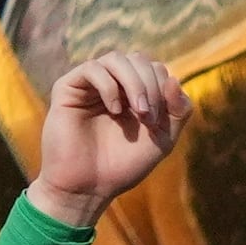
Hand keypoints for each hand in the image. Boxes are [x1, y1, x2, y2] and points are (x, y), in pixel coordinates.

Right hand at [27, 51, 185, 222]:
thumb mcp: (163, 139)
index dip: (164, 89)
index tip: (160, 121)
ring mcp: (91, 85)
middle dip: (152, 87)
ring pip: (117, 59)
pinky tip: (114, 110)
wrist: (89, 185)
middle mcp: (114, 86)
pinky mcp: (68, 88)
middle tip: (149, 118)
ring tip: (139, 112)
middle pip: (139, 60)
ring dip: (135, 83)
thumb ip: (177, 111)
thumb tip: (174, 78)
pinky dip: (110, 86)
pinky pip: (92, 68)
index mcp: (136, 95)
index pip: (156, 70)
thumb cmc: (124, 165)